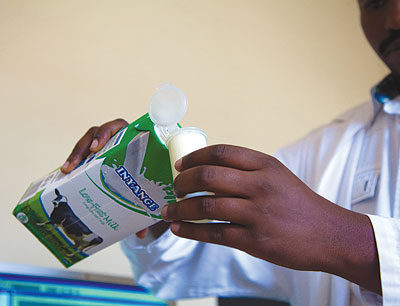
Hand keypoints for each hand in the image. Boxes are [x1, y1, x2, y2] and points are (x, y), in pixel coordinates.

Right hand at [59, 118, 150, 238]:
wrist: (145, 183)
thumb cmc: (150, 182)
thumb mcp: (148, 193)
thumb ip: (147, 208)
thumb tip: (142, 233)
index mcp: (134, 140)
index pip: (119, 127)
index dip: (107, 132)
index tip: (98, 147)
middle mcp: (117, 139)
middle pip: (98, 133)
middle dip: (86, 145)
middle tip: (79, 161)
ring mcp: (104, 146)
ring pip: (86, 143)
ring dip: (76, 154)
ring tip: (67, 169)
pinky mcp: (94, 156)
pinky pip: (81, 155)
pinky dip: (73, 162)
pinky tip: (65, 173)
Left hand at [161, 144, 380, 293]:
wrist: (329, 234)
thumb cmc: (300, 204)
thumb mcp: (278, 176)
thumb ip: (248, 171)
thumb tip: (209, 173)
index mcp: (265, 165)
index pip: (221, 152)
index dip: (194, 157)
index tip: (180, 164)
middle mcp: (260, 185)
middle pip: (208, 176)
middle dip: (183, 181)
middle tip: (175, 187)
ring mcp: (257, 213)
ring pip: (206, 206)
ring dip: (181, 208)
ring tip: (169, 211)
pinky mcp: (254, 239)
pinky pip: (214, 233)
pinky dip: (192, 231)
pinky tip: (180, 229)